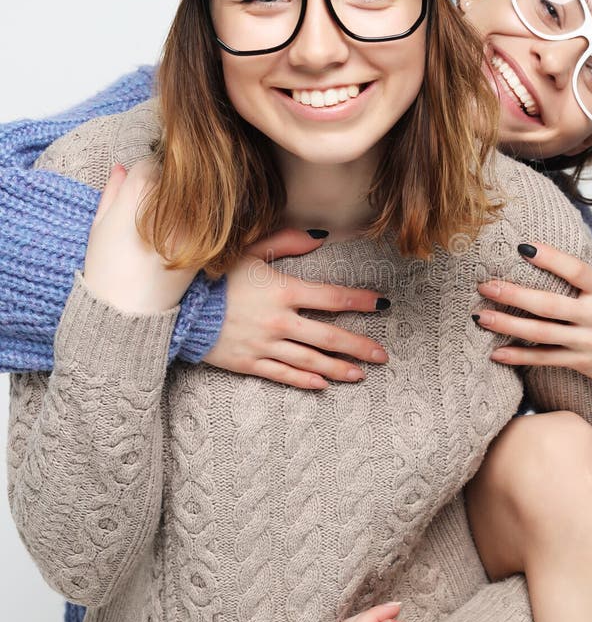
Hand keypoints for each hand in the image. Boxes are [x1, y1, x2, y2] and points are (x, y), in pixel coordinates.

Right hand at [84, 162, 195, 312]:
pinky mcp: (207, 240)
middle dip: (167, 188)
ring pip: (196, 195)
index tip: (140, 191)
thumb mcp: (99, 226)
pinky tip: (181, 241)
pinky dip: (200, 225)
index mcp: (140, 190)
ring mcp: (193, 220)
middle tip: (157, 209)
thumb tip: (121, 167)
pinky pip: (208, 220)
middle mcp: (170, 201)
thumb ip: (112, 191)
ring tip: (169, 227)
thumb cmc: (107, 269)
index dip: (143, 176)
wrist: (130, 310)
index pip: (149, 163)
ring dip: (187, 204)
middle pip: (175, 177)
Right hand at [203, 228, 388, 388]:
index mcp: (283, 291)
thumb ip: (288, 241)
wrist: (178, 306)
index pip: (332, 298)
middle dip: (359, 346)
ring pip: (310, 361)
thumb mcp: (251, 251)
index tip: (382, 305)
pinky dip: (305, 381)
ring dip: (338, 369)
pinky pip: (283, 375)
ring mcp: (264, 345)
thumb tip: (321, 236)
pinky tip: (323, 386)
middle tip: (382, 355)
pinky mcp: (249, 363)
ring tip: (360, 374)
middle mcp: (278, 321)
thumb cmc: (217, 275)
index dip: (360, 302)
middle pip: (329, 336)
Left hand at [474, 242, 591, 385]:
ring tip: (481, 316)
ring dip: (508, 325)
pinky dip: (519, 356)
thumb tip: (565, 238)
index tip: (522, 247)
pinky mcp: (581, 362)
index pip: (576, 270)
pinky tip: (496, 352)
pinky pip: (545, 359)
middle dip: (513, 294)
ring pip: (541, 333)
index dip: (549, 258)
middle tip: (485, 286)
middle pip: (549, 304)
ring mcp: (587, 341)